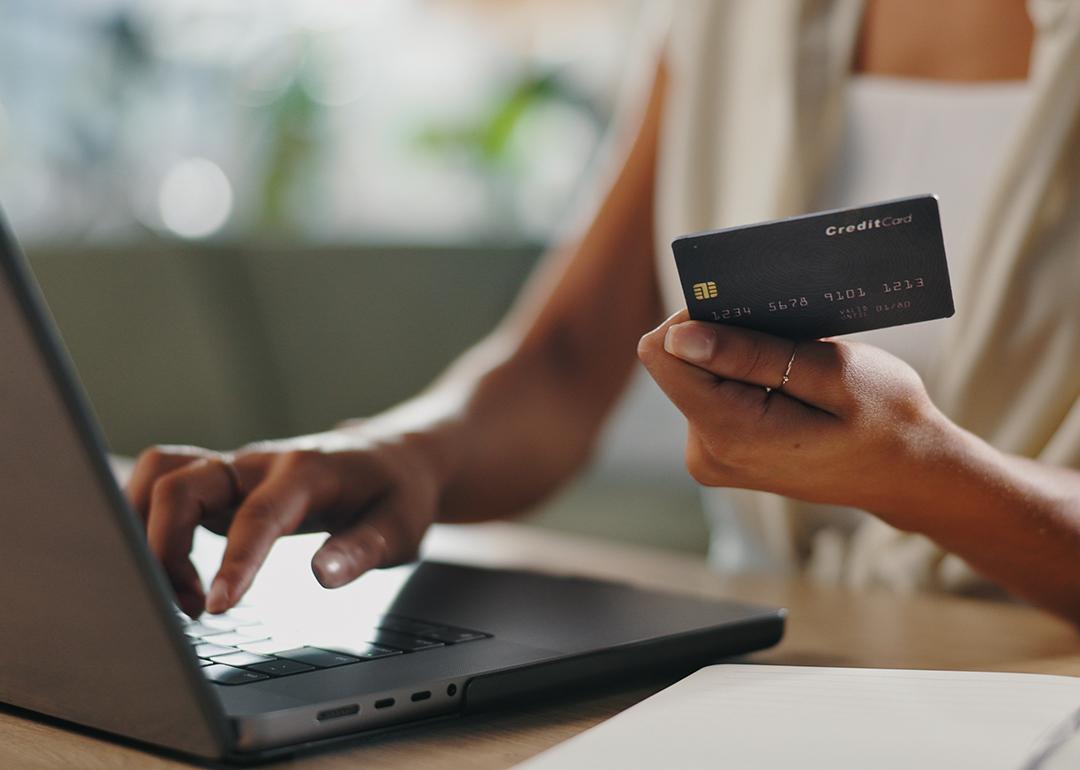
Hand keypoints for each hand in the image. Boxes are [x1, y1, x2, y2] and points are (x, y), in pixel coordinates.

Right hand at [126, 427, 443, 616]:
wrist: (395, 457)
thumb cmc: (398, 494)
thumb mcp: (402, 527)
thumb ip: (364, 549)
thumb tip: (322, 577)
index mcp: (308, 472)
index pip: (258, 515)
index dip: (234, 562)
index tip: (216, 608)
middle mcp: (262, 463)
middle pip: (181, 484)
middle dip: (165, 548)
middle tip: (196, 608)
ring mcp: (237, 469)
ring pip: (161, 475)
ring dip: (147, 531)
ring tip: (179, 590)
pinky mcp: (224, 483)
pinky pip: (166, 485)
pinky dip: (148, 519)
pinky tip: (168, 564)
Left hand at [636, 310, 952, 521]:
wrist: (906, 474)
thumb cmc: (885, 420)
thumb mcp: (832, 374)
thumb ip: (752, 354)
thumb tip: (678, 336)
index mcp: (728, 432)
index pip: (663, 353)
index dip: (697, 318)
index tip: (747, 312)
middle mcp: (704, 451)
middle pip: (677, 363)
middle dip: (725, 338)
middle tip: (786, 340)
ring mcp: (709, 456)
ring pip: (695, 376)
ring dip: (739, 359)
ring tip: (796, 367)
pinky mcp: (719, 451)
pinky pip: (712, 396)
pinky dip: (744, 379)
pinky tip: (788, 384)